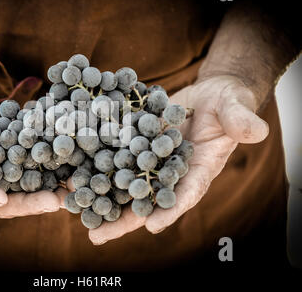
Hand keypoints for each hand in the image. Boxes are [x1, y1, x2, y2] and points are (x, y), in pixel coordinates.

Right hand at [0, 86, 66, 216]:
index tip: (0, 198)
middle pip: (4, 199)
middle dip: (28, 202)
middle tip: (54, 201)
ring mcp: (0, 174)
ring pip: (25, 187)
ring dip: (50, 189)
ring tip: (74, 188)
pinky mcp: (15, 160)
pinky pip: (35, 167)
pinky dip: (53, 166)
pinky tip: (74, 163)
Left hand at [88, 75, 268, 244]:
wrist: (206, 94)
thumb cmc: (226, 103)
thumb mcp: (234, 107)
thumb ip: (241, 119)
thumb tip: (256, 131)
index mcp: (199, 169)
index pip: (187, 192)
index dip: (171, 208)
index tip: (153, 224)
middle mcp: (171, 172)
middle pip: (147, 199)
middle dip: (123, 219)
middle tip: (97, 236)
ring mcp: (151, 161)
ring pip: (125, 185)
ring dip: (102, 199)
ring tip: (76, 215)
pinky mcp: (135, 146)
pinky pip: (116, 160)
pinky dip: (98, 169)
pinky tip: (74, 178)